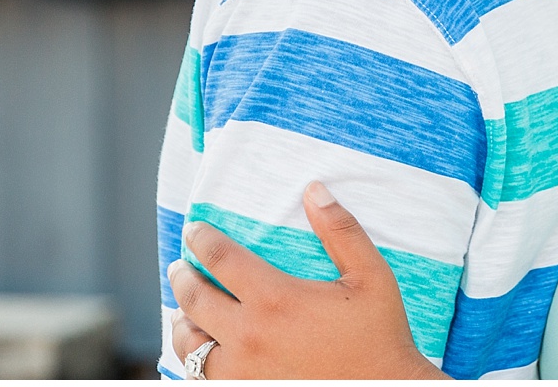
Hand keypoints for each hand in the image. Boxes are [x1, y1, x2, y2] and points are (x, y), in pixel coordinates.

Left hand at [168, 181, 446, 378]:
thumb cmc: (378, 335)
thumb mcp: (371, 275)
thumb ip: (341, 230)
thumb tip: (315, 190)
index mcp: (275, 299)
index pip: (222, 259)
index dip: (203, 240)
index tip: (195, 231)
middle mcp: (249, 336)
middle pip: (195, 300)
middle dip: (183, 278)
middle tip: (180, 267)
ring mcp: (243, 372)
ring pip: (190, 346)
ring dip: (181, 323)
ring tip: (180, 312)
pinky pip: (203, 378)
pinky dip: (195, 361)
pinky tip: (201, 352)